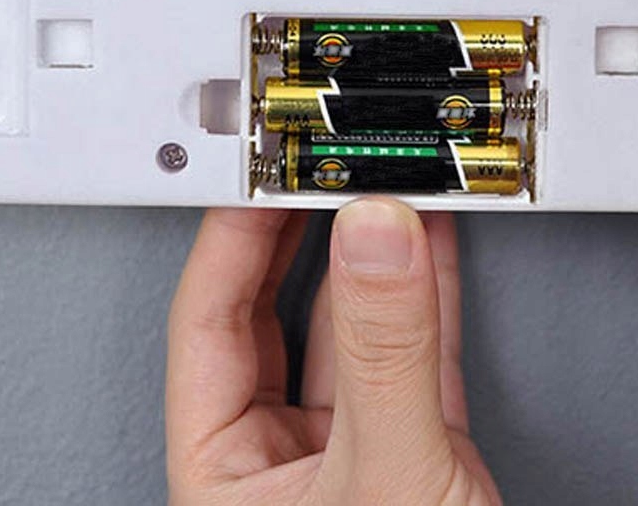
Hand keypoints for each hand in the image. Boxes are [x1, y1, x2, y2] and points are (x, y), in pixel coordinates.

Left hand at [167, 199, 500, 504]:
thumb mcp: (385, 476)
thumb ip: (381, 356)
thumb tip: (374, 241)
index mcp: (224, 474)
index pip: (209, 323)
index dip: (235, 236)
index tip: (266, 175)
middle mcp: (280, 456)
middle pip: (273, 309)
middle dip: (298, 228)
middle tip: (319, 163)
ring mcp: (351, 448)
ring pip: (348, 322)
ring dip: (370, 249)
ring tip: (379, 182)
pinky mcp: (417, 445)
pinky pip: (415, 344)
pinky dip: (426, 285)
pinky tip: (428, 233)